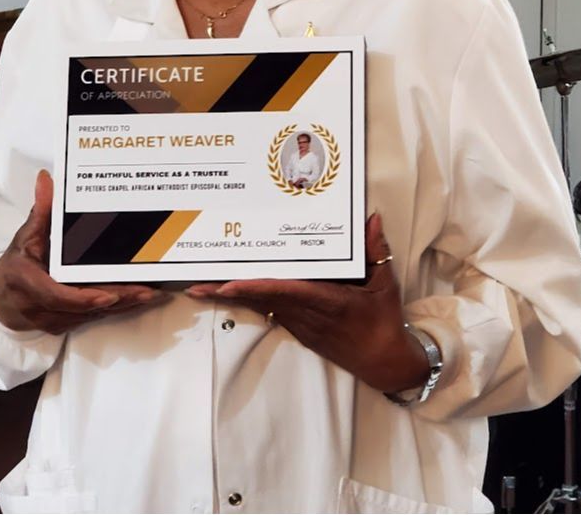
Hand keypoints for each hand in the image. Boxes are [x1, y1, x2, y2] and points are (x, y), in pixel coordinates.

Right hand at [0, 170, 168, 334]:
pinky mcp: (64, 324)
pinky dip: (115, 309)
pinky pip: (92, 318)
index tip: (108, 295)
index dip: (82, 298)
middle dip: (117, 300)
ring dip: (122, 306)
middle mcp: (40, 306)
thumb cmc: (16, 264)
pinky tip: (138, 299)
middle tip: (146, 291)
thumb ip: (41, 210)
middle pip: (83, 308)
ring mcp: (53, 319)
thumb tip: (46, 180)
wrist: (0, 299)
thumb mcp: (25, 236)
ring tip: (150, 294)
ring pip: (92, 315)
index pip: (56, 295)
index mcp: (27, 282)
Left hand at [186, 212, 429, 392]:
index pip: (284, 292)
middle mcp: (306, 315)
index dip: (254, 287)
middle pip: (260, 301)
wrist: (383, 362)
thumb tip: (371, 218)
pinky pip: (269, 311)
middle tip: (195, 286)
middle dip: (227, 293)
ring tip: (201, 288)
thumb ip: (374, 250)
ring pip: (260, 307)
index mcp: (327, 301)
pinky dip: (248, 302)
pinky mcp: (299, 330)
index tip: (228, 283)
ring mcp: (300, 325)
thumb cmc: (384, 321)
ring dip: (231, 298)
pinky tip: (229, 295)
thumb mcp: (384, 283)